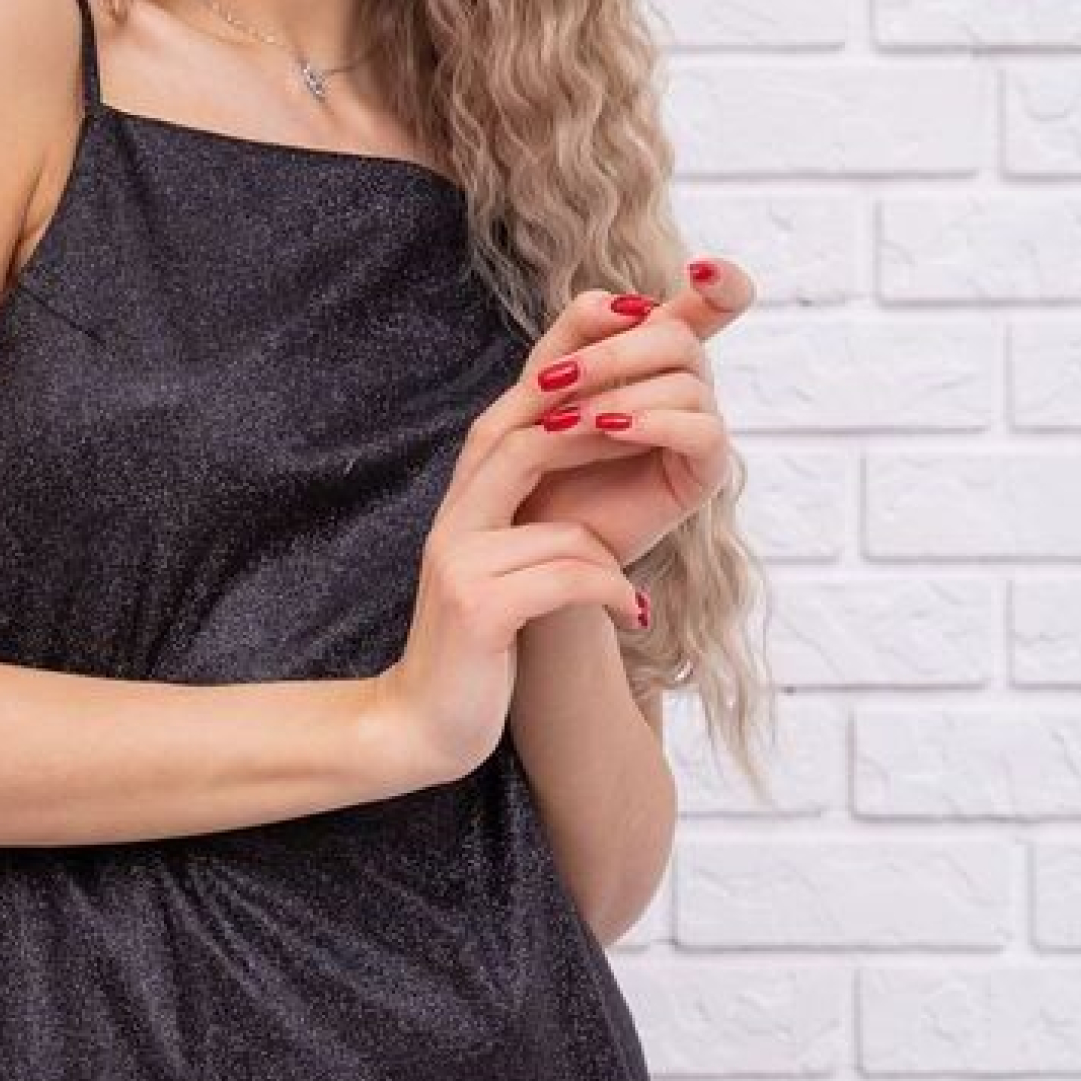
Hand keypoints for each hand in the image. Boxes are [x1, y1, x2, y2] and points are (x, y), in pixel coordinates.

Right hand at [373, 363, 652, 790]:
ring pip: (566, 530)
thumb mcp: (499, 569)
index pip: (510, 412)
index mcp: (462, 504)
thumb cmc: (476, 648)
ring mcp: (460, 562)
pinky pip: (571, 580)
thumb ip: (527, 517)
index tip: (624, 354)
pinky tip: (629, 619)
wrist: (422, 727)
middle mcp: (453, 521)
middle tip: (658, 436)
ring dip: (610, 566)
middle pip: (527, 438)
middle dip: (599, 428)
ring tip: (629, 597)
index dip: (563, 372)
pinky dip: (612, 597)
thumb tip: (588, 467)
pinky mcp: (479, 609)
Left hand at [511, 257, 750, 569]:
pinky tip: (613, 429)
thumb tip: (622, 301)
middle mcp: (686, 384)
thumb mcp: (544, 381)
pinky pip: (703, 430)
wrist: (528, 534)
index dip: (723, 283)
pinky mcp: (704, 471)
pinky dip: (655, 422)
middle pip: (679, 335)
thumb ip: (577, 331)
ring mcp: (700, 426)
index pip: (711, 305)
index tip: (701, 270)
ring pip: (688, 381)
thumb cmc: (535, 455)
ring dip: (620, 392)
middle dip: (615, 350)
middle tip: (556, 379)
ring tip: (565, 422)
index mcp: (655, 354)